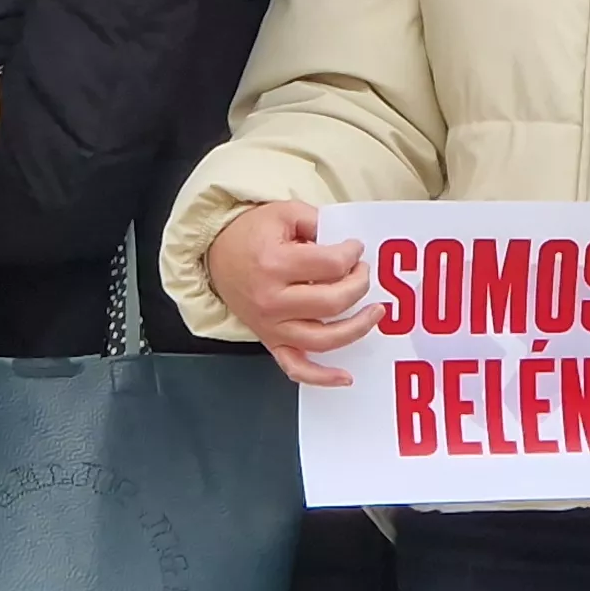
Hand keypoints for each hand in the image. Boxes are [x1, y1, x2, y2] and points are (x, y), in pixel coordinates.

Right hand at [209, 202, 375, 386]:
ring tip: (375, 312)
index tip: (355, 248)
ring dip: (357, 328)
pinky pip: (296, 367)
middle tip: (363, 272)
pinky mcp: (269, 340)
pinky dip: (321, 377)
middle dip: (359, 285)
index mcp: (275, 264)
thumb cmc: (250, 233)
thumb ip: (318, 223)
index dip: (352, 254)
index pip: (332, 265)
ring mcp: (270, 325)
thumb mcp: (284, 213)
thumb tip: (348, 246)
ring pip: (323, 339)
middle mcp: (272, 300)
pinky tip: (345, 376)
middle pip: (333, 303)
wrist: (214, 253)